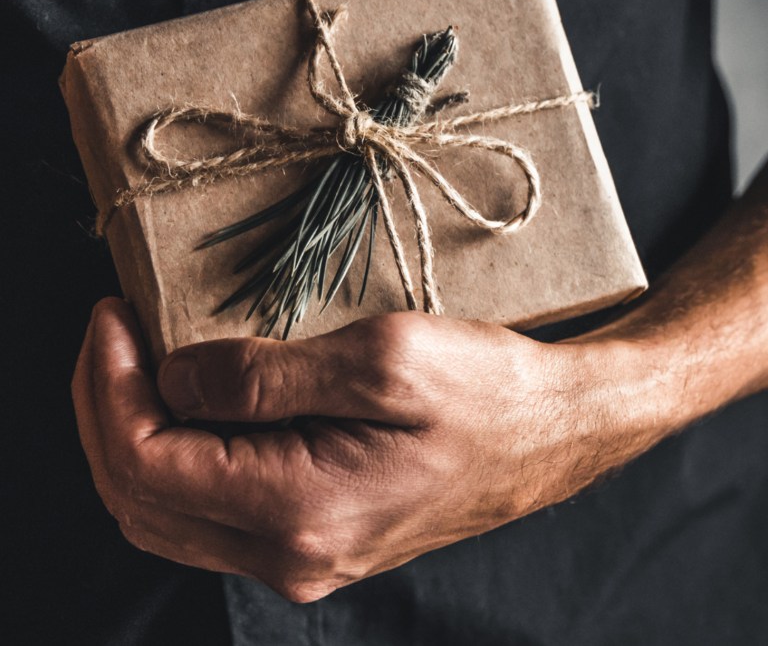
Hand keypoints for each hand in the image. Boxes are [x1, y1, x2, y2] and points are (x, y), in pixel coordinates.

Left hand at [72, 298, 664, 601]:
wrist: (560, 431)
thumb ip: (265, 376)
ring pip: (168, 518)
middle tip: (111, 331)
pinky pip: (212, 519)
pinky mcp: (323, 544)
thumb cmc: (492, 388)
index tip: (113, 311)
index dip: (108, 385)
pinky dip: (179, 462)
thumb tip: (176, 378)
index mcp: (300, 508)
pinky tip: (193, 408)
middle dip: (105, 411)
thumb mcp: (383, 356)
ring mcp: (307, 559)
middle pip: (141, 501)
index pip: (147, 462)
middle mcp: (292, 555)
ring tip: (135, 364)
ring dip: (133, 440)